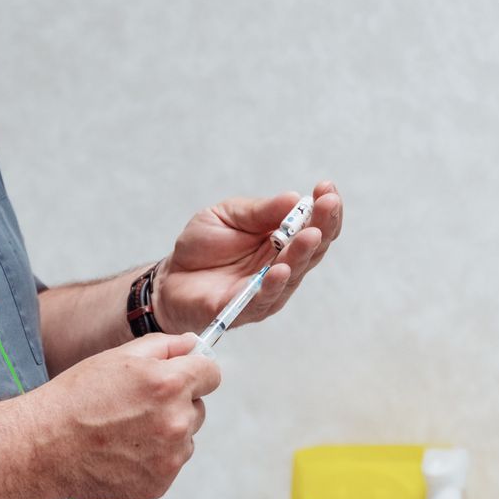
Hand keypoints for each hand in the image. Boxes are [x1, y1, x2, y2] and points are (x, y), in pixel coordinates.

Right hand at [32, 334, 220, 498]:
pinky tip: (121, 452)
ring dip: (165, 433)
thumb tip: (193, 345)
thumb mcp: (118, 357)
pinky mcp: (159, 484)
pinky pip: (168, 464)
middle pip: (198, 408)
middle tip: (136, 406)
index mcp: (170, 384)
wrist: (45, 445)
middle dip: (177, 403)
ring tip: (124, 431)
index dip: (196, 372)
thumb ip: (165, 346)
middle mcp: (176, 422)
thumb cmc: (77, 397)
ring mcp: (169, 458)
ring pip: (184, 438)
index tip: (182, 376)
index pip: (212, 374)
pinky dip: (152, 459)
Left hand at [153, 180, 342, 335]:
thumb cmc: (203, 245)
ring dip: (302, 253)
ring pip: (293, 273)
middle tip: (327, 204)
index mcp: (282, 240)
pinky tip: (281, 269)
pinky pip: (264, 298)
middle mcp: (282, 265)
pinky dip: (274, 284)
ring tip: (310, 235)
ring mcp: (267, 289)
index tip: (327, 188)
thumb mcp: (229, 215)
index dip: (324, 208)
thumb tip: (294, 198)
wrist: (171, 277)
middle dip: (322, 225)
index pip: (314, 225)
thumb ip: (260, 212)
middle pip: (312, 248)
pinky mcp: (245, 309)